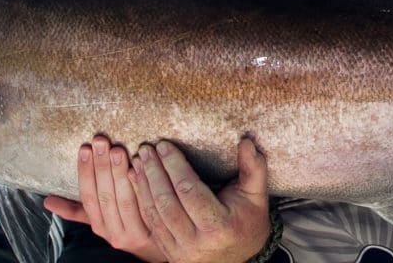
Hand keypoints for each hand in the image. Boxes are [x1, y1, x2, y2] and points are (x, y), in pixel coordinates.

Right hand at [45, 136, 164, 261]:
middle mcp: (114, 232)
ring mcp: (134, 232)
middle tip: (101, 141)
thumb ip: (76, 210)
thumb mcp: (100, 220)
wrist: (156, 248)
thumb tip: (46, 201)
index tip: (85, 149)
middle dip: (102, 167)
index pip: (88, 198)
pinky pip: (147, 203)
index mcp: (99, 226)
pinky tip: (139, 165)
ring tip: (117, 149)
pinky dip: (142, 184)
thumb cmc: (126, 227)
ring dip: (119, 173)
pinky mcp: (155, 228)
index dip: (85, 173)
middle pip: (105, 196)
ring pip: (124, 200)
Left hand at [132, 138, 270, 262]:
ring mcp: (181, 252)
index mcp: (220, 227)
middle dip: (154, 173)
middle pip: (168, 202)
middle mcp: (198, 243)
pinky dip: (141, 201)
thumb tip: (247, 142)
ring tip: (139, 160)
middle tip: (147, 149)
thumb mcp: (256, 196)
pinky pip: (150, 225)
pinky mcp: (169, 254)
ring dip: (143, 185)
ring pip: (155, 214)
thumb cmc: (248, 221)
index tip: (165, 145)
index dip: (175, 166)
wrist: (238, 259)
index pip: (190, 191)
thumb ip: (254, 168)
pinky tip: (136, 181)